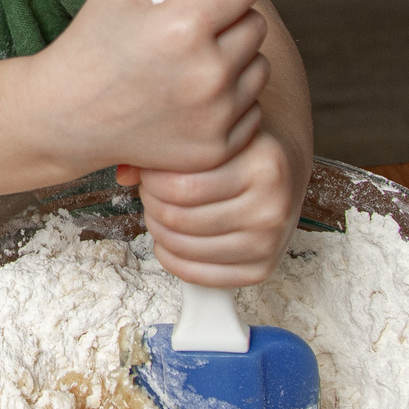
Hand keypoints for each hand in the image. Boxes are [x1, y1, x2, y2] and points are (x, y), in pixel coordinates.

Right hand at [31, 0, 271, 175]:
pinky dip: (229, 101)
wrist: (64, 118)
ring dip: (233, 60)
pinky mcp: (217, 148)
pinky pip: (252, 107)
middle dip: (228, 19)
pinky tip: (191, 97)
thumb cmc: (90, 48)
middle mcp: (206, 73)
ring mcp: (214, 115)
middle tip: (194, 27)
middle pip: (255, 24)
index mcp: (182, 26)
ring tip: (189, 63)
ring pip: (259, 66)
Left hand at [120, 128, 295, 288]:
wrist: (284, 166)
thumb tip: (125, 172)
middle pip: (179, 218)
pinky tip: (169, 240)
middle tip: (150, 192)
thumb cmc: (240, 148)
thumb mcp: (216, 133)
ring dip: (159, 230)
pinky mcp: (262, 269)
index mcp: (263, 164)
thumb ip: (170, 146)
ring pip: (184, 247)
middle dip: (152, 204)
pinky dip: (172, 259)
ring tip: (160, 212)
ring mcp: (269, 241)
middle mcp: (272, 205)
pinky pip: (198, 275)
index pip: (182, 186)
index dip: (152, 181)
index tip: (150, 173)